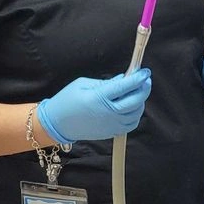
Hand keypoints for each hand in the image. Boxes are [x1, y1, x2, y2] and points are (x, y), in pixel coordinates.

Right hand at [36, 70, 151, 143]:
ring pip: (136, 113)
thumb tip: (123, 79)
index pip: (125, 86)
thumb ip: (106, 82)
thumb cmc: (67, 101)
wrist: (58, 124)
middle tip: (145, 80)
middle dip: (144, 88)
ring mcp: (111, 124)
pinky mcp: (112, 132)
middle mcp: (108, 112)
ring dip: (141, 101)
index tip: (144, 71)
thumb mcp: (83, 84)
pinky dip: (135, 114)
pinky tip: (132, 106)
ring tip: (138, 92)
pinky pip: (131, 124)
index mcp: (99, 97)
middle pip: (136, 100)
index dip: (138, 78)